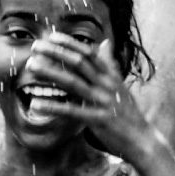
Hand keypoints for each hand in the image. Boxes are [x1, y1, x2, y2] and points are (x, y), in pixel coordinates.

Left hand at [22, 37, 151, 157]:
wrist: (142, 139)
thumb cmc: (128, 113)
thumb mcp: (120, 85)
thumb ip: (110, 64)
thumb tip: (105, 42)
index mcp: (111, 76)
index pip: (89, 53)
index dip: (70, 43)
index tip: (52, 36)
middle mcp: (107, 85)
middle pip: (79, 63)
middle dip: (56, 52)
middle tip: (35, 46)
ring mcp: (103, 101)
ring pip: (73, 82)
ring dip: (51, 72)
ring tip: (32, 66)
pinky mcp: (98, 120)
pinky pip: (72, 111)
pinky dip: (53, 106)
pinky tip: (36, 104)